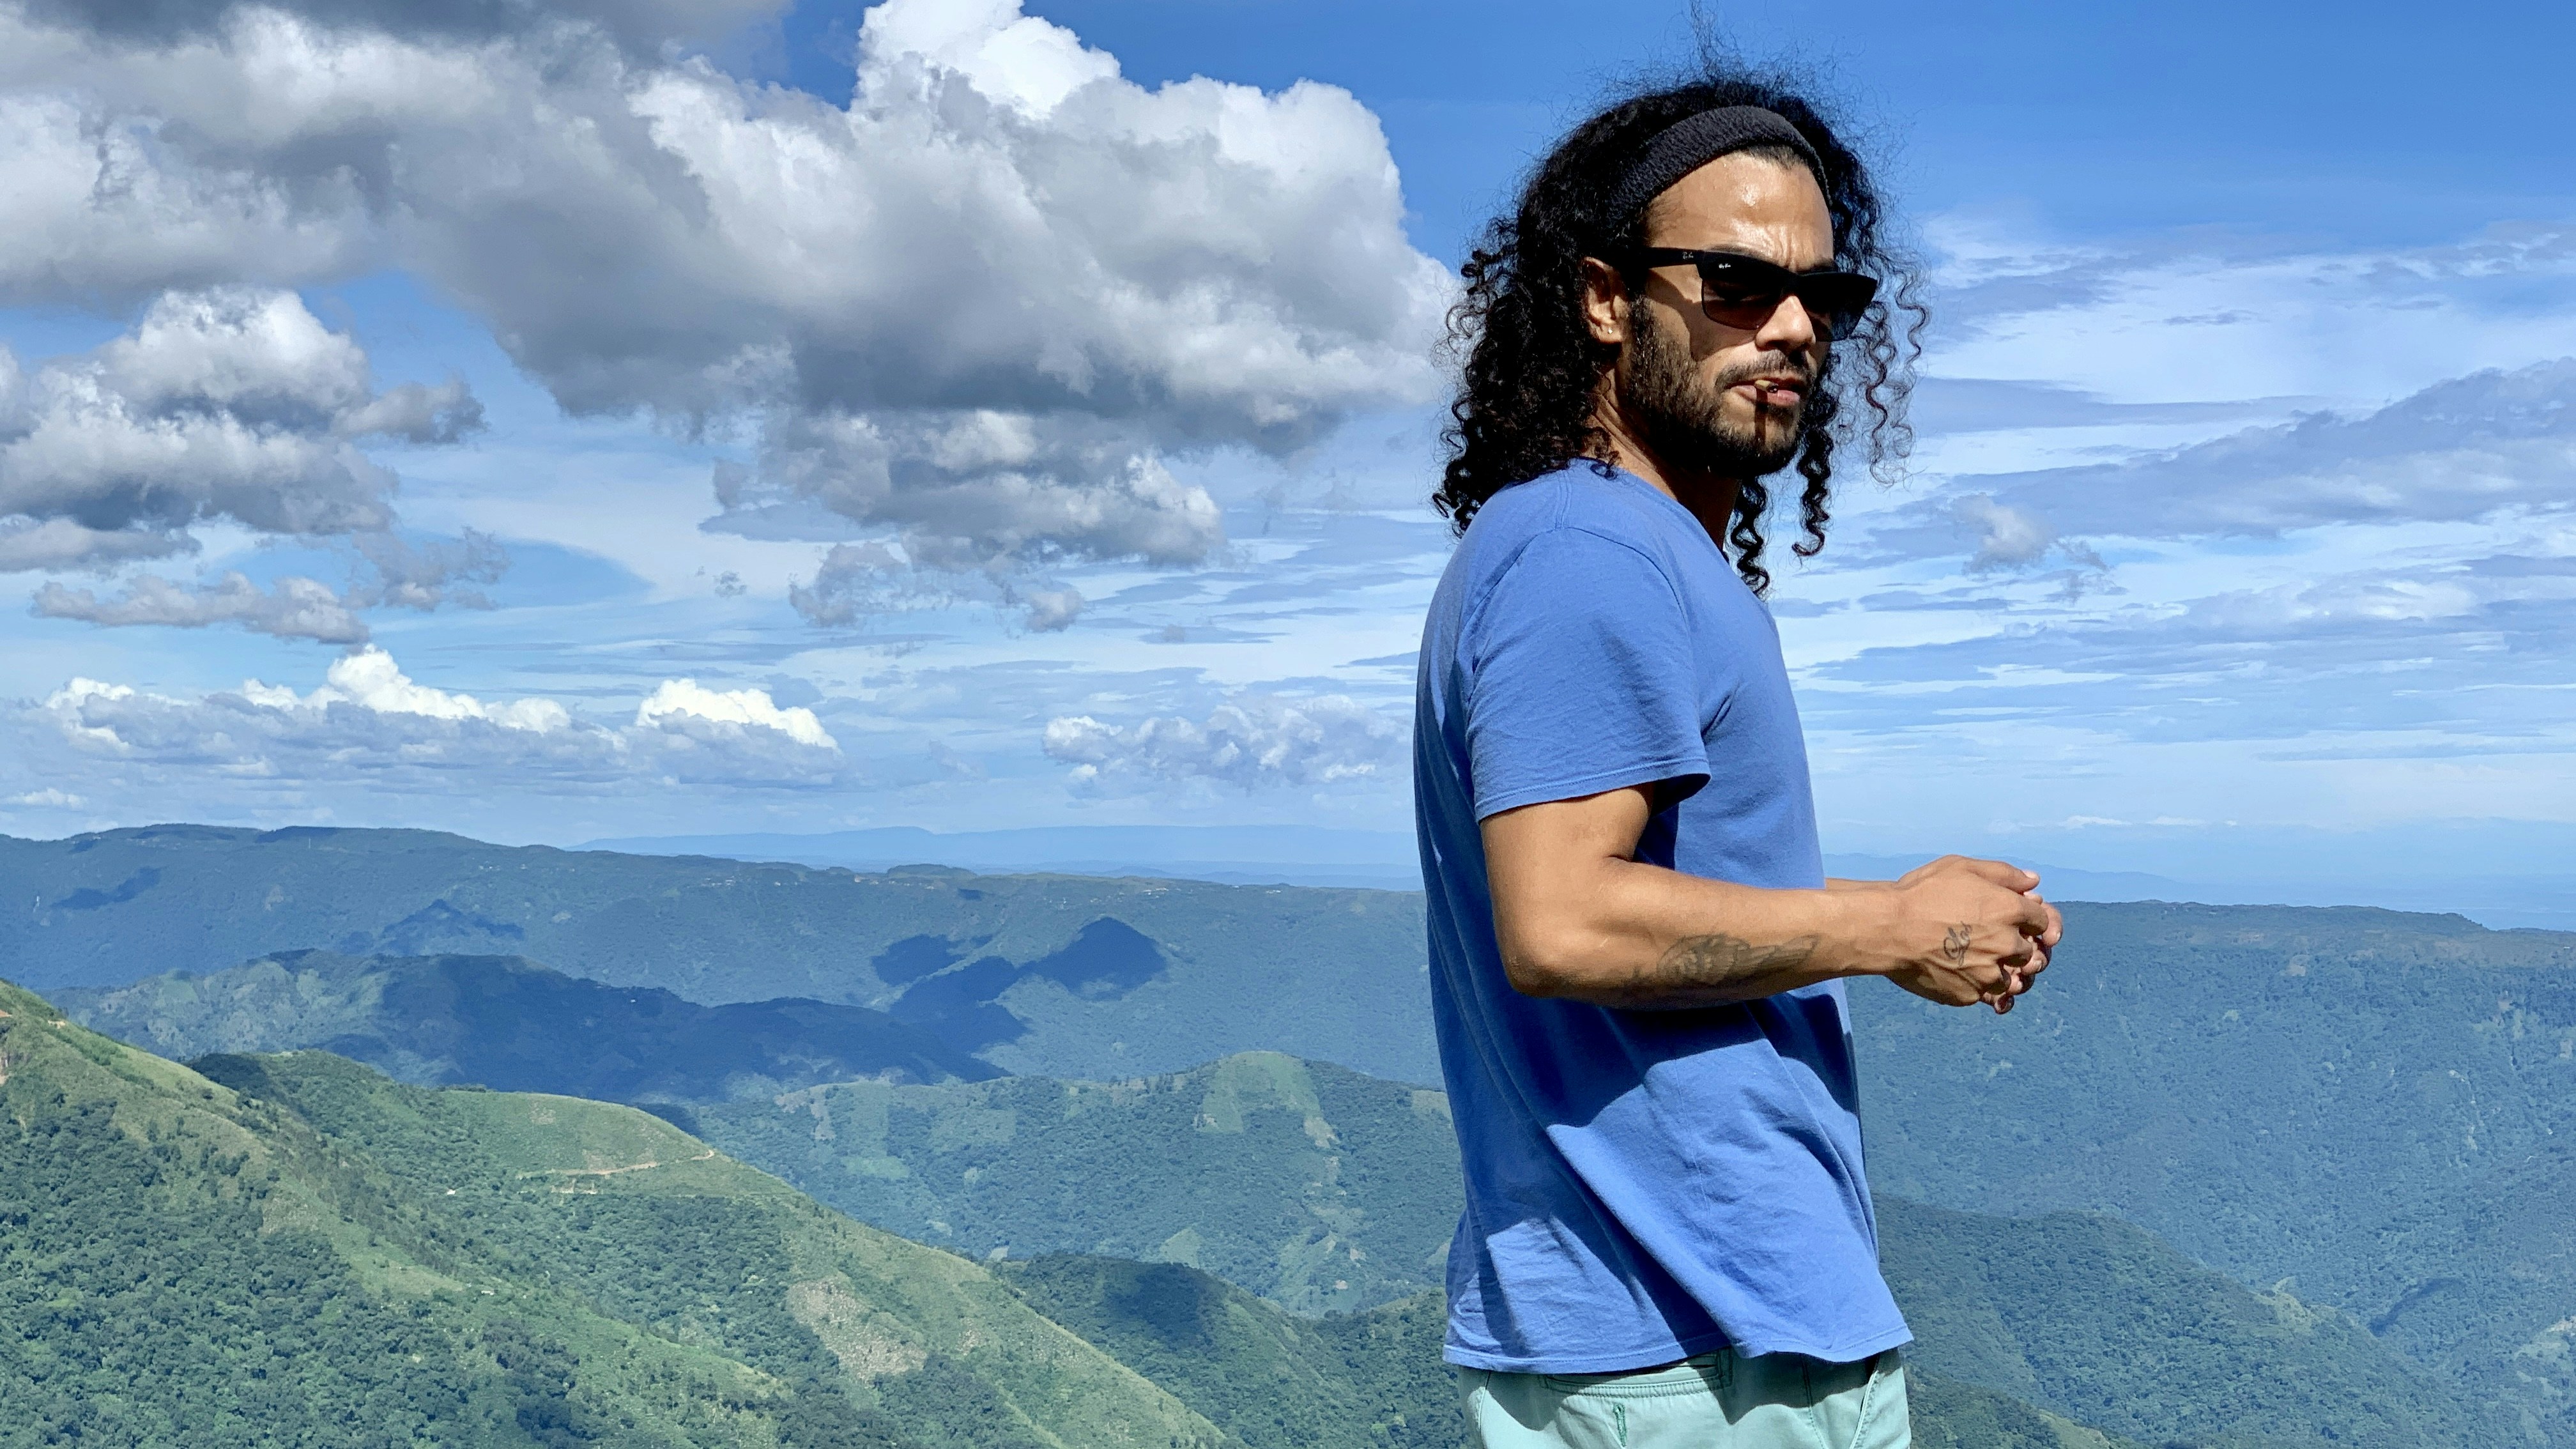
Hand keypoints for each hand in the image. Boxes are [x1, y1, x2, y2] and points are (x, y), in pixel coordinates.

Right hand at [1873, 856, 2055, 1011]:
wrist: (1887, 929)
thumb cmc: (1921, 893)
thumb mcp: (1961, 867)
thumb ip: (2003, 874)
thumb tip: (2032, 883)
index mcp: (2010, 910)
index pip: (2044, 922)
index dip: (2032, 921)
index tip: (2017, 922)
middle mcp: (2006, 944)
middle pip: (2031, 953)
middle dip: (2018, 948)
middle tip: (1993, 942)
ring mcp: (1989, 973)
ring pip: (2013, 980)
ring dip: (2002, 972)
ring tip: (1978, 963)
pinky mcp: (1970, 994)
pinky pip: (1987, 996)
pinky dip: (1981, 988)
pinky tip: (1962, 975)